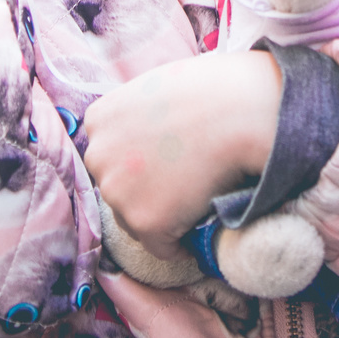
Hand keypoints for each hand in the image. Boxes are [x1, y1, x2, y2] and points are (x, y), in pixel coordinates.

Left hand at [81, 48, 282, 264]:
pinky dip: (180, 244)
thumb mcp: (156, 89)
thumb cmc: (211, 93)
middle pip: (117, 191)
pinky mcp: (144, 221)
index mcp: (98, 120)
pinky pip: (161, 248)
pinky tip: (200, 224)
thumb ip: (137, 119)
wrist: (240, 112)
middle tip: (182, 181)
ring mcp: (118, 191)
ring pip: (134, 221)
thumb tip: (145, 146)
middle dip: (144, 191)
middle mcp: (98, 156)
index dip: (140, 164)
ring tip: (193, 198)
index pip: (110, 157)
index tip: (165, 163)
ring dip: (160, 216)